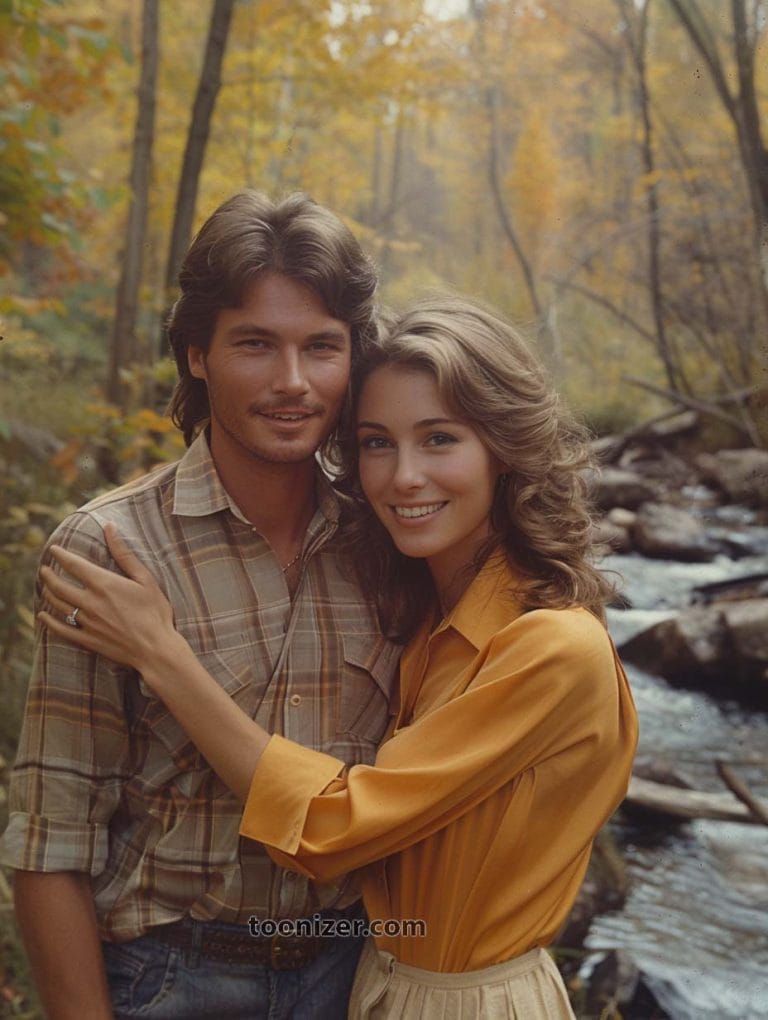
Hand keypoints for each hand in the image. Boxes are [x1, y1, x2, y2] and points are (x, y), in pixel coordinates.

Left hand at [39, 522, 179, 674]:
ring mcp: (87, 622)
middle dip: (48, 575)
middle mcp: (90, 602)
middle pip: (59, 585)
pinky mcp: (87, 640)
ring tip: (45, 586)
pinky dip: (49, 621)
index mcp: (104, 584)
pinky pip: (61, 629)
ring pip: (58, 605)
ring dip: (48, 593)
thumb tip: (110, 527)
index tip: (54, 549)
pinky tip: (43, 616)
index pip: (73, 565)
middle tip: (44, 569)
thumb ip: (124, 554)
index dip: (61, 555)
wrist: (156, 648)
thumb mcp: (145, 578)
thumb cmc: (155, 611)